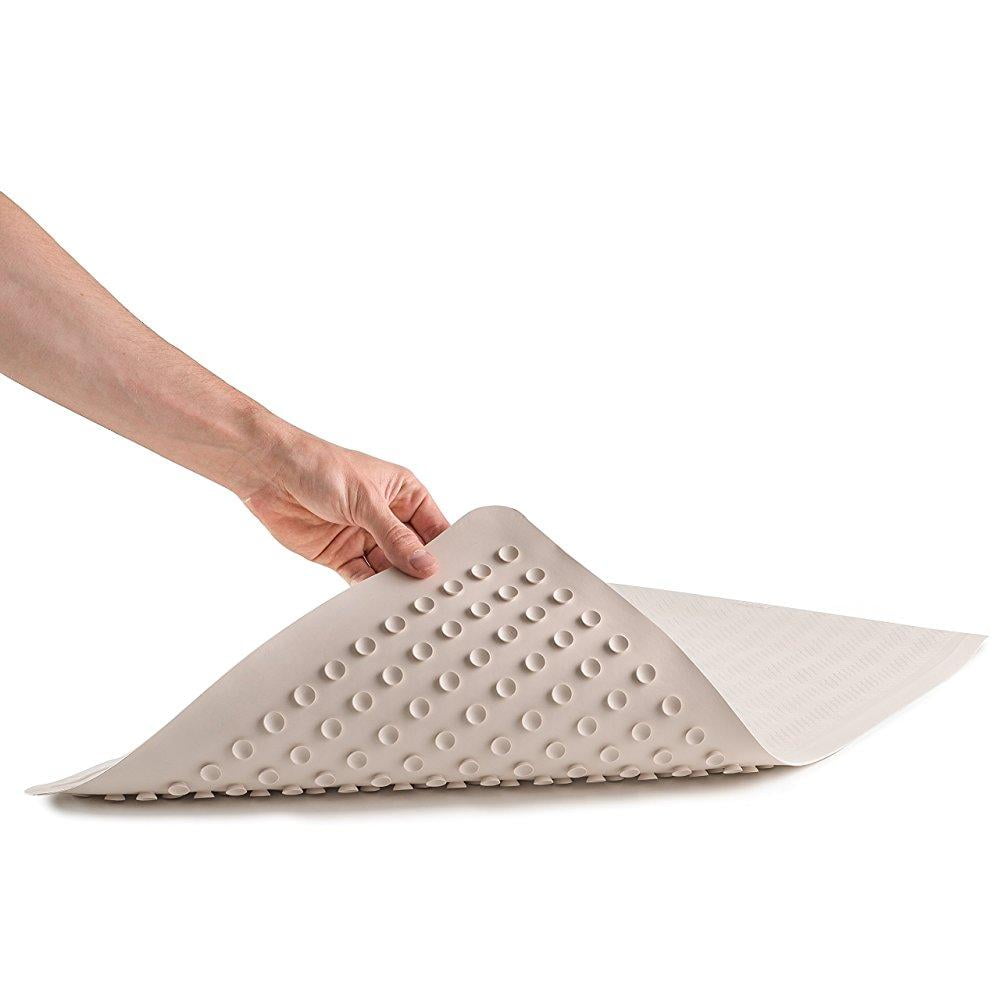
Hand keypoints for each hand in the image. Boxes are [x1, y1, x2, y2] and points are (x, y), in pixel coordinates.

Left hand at [242, 431, 449, 583]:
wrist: (269, 473)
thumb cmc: (319, 466)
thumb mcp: (366, 500)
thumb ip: (395, 536)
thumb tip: (423, 562)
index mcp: (402, 493)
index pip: (433, 526)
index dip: (443, 549)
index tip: (449, 572)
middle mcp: (386, 516)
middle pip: (412, 552)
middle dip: (419, 571)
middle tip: (428, 592)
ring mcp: (363, 537)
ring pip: (388, 568)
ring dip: (394, 583)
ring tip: (403, 599)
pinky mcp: (340, 555)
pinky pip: (361, 576)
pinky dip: (367, 589)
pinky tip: (376, 598)